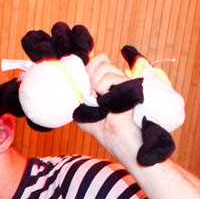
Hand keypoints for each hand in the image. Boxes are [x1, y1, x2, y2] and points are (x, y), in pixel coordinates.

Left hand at [76, 53, 144, 167]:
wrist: (119, 140)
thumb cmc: (104, 130)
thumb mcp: (82, 113)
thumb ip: (77, 98)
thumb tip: (69, 87)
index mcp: (106, 83)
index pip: (97, 60)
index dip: (86, 69)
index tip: (84, 87)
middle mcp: (116, 78)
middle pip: (99, 59)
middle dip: (89, 75)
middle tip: (91, 94)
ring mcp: (123, 80)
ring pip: (103, 65)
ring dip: (94, 84)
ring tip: (99, 100)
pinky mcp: (130, 84)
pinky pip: (108, 77)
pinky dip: (101, 88)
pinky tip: (105, 100)